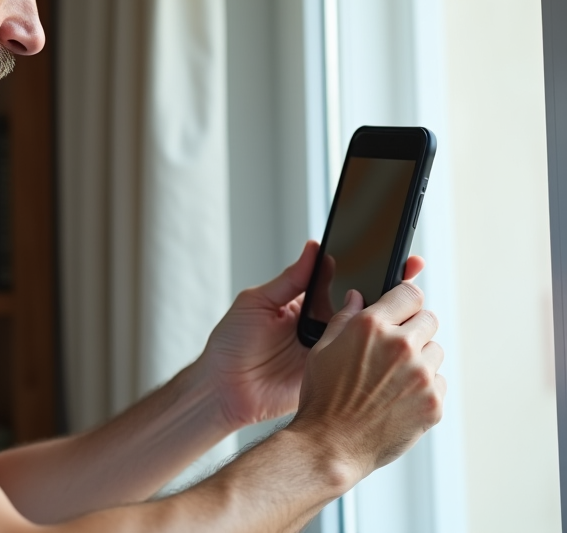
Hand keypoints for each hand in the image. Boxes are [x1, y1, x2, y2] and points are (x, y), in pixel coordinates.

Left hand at [198, 241, 424, 430]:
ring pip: (368, 338)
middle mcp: (323, 326)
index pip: (344, 281)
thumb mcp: (257, 302)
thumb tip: (315, 247)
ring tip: (411, 313)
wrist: (222, 389)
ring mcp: (331, 353)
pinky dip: (378, 360)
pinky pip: (360, 367)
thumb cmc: (231, 343)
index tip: (400, 259)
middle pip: (364, 308)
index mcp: (306, 303)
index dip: (372, 271)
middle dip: (392, 297)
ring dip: (389, 328)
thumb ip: (289, 279)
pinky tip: (394, 350)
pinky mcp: (332, 377)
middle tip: (414, 284)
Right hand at [289, 281, 445, 482]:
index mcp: (371, 326)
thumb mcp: (322, 349)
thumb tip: (357, 297)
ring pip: (436, 351)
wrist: (332, 444)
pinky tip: (399, 397)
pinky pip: (439, 382)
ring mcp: (421, 375)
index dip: (406, 299)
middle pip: (429, 319)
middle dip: (414, 328)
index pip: (410, 293)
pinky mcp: (434, 402)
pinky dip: (425, 387)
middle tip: (395, 346)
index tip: (404, 307)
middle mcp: (401, 346)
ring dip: (421, 358)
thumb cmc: (323, 398)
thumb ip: (344, 318)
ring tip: (394, 377)